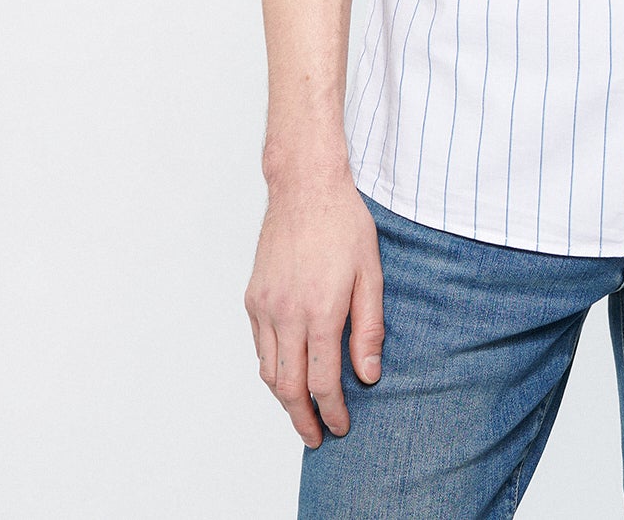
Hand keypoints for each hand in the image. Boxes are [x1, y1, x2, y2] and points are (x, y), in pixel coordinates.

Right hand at [245, 171, 383, 447]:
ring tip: (303, 411)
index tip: (341, 427)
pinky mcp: (253, 297)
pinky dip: (272, 367)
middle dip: (303, 418)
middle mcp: (286, 314)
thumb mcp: (370, 274)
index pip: (322, 382)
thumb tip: (367, 375)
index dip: (332, 412)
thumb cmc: (344, 224)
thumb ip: (368, 328)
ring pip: (268, 371)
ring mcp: (265, 306)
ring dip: (284, 398)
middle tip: (317, 437)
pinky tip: (288, 370)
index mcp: (320, 311)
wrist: (305, 186)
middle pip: (288, 387)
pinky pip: (260, 345)